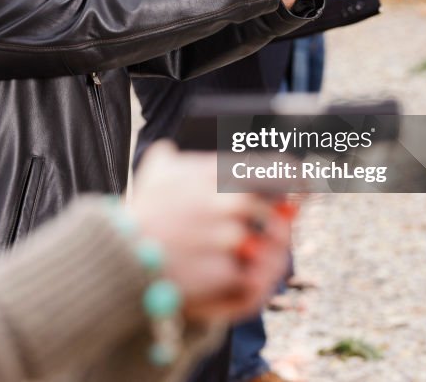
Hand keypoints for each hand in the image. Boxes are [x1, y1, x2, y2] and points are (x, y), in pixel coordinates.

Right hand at [128, 142, 293, 321]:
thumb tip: (175, 147)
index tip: (306, 188)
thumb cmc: (142, 218)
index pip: (276, 170)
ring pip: (272, 244)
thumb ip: (171, 157)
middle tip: (281, 225)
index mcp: (214, 173)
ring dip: (271, 250)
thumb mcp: (154, 176)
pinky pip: (259, 276)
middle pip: (277, 209)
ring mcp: (228, 238)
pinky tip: (246, 276)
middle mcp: (226, 202)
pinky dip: (256, 279)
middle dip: (280, 220)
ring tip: (256, 254)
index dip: (297, 180)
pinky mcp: (227, 273)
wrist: (118, 264)